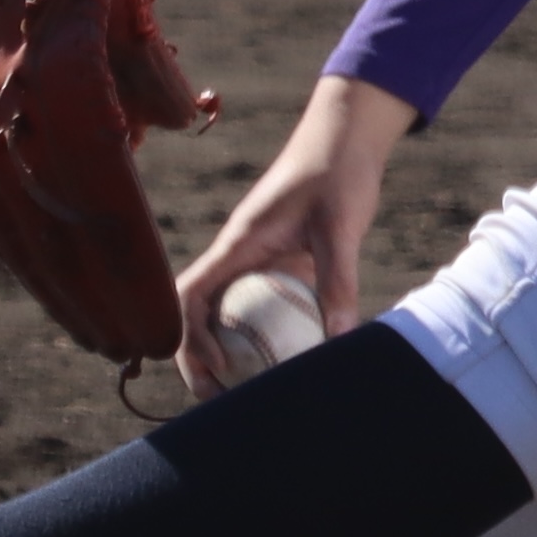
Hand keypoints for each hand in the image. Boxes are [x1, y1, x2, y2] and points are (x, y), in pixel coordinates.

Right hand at [172, 74, 417, 398]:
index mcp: (238, 243)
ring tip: (244, 393)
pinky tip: (285, 361)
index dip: (191, 337)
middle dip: (197, 358)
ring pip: (224, 312)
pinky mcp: (277, 260)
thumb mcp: (340, 225)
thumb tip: (340, 337)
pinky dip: (259, 335)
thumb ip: (337, 278)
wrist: (345, 136)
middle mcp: (237, 254)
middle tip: (220, 400)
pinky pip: (257, 304)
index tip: (219, 367)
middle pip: (197, 312)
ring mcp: (255, 258)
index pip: (191, 295)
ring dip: (224, 351)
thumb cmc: (337, 171)